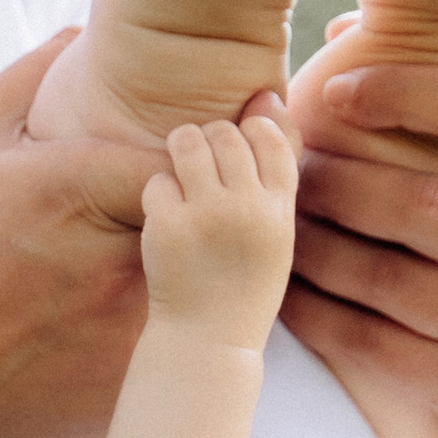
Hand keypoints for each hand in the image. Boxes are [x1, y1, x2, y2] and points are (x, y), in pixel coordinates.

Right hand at [0, 33, 156, 437]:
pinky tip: (128, 318)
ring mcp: (124, 323)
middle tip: (173, 212)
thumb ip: (23, 83)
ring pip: (196, 281)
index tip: (170, 159)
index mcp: (73, 187)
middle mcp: (112, 255)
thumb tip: (76, 33)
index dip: (184, 154)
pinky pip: (176, 338)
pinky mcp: (128, 377)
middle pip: (199, 216)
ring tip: (150, 265)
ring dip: (188, 268)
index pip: (180, 154)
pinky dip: (167, 323)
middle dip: (193, 208)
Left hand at [140, 112, 297, 345]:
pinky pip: (157, 180)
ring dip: (179, 152)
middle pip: (224, 132)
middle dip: (208, 142)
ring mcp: (207, 215)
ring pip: (186, 141)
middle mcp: (248, 207)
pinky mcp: (167, 226)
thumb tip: (267, 95)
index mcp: (280, 209)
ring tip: (181, 180)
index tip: (237, 158)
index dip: (249, 133)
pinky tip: (166, 220)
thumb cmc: (244, 281)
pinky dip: (158, 195)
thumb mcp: (275, 229)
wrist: (209, 342)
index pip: (268, 135)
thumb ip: (273, 169)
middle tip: (202, 173)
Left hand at [280, 26, 437, 437]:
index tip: (334, 92)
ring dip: (315, 251)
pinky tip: (287, 291)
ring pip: (391, 280)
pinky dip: (320, 315)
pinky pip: (378, 345)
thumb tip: (341, 26)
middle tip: (289, 170)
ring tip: (278, 224)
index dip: (401, 90)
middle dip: (338, 184)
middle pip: (426, 203)